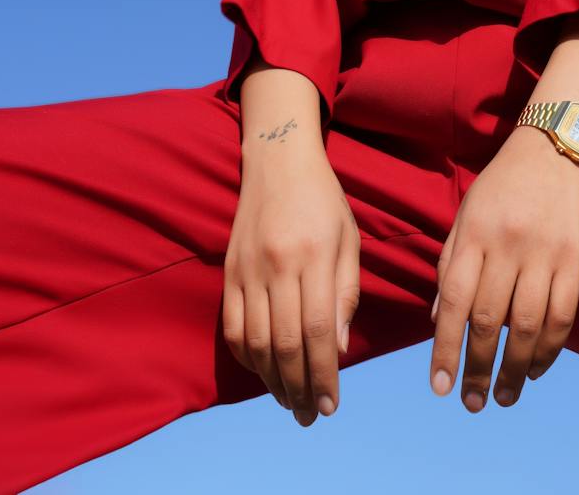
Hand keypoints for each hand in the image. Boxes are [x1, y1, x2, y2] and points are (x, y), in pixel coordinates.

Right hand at [222, 137, 359, 425]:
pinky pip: (232, 326)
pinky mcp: (229, 272)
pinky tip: (262, 373)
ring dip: (271, 380)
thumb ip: (346, 294)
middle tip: (309, 415)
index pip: (317, 330)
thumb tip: (337, 349)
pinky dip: (246, 357)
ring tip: (288, 402)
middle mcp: (277, 266)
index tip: (330, 405)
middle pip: (284, 343)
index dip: (323, 373)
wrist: (277, 162)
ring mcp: (247, 271)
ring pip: (254, 341)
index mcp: (314, 257)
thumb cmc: (324, 201)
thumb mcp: (349, 240)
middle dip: (298, 387)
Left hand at [429, 124, 578, 410]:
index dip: (444, 348)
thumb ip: (451, 266)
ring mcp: (544, 253)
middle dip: (478, 368)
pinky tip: (536, 368)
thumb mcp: (465, 216)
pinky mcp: (575, 258)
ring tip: (505, 397)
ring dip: (515, 368)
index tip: (439, 386)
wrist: (553, 148)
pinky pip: (564, 314)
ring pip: (528, 324)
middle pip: (490, 320)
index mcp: (473, 236)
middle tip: (472, 403)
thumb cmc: (500, 187)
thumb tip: (437, 322)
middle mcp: (507, 246)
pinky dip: (550, 348)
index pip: (453, 302)